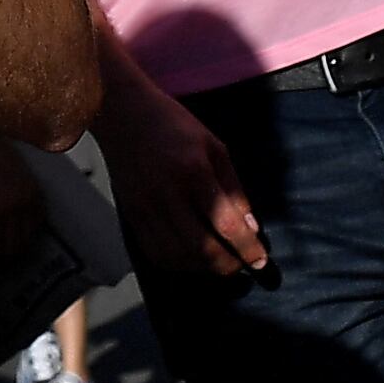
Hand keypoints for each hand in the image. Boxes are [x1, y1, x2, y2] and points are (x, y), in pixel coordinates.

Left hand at [0, 133, 45, 252]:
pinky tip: (22, 229)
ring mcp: (25, 201)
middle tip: (0, 259)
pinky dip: (31, 228)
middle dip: (5, 257)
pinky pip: (38, 221)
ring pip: (28, 238)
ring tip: (11, 247)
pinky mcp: (35, 192)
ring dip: (19, 245)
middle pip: (13, 249)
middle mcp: (10, 210)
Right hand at [88, 68, 265, 276]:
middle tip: (242, 265)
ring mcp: (145, 207)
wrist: (122, 114)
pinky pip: (155, 253)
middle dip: (227, 265)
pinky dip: (178, 264)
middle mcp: (167, 194)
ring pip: (178, 256)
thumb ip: (233, 189)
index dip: (247, 248)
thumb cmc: (174, 125)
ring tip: (219, 263)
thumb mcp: (214, 147)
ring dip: (203, 268)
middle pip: (201, 247)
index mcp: (193, 171)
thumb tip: (251, 228)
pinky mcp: (130, 215)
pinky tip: (192, 259)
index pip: (225, 223)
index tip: (261, 261)